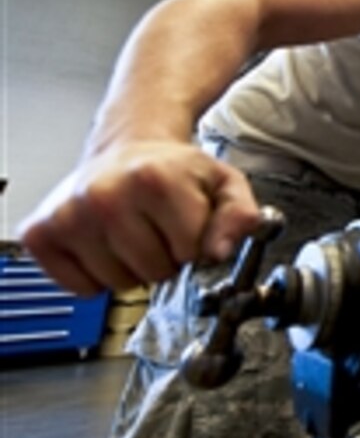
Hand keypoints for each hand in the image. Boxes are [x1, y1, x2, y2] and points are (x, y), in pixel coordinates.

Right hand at [17, 141, 260, 294]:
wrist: (128, 148)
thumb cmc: (175, 170)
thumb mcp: (223, 183)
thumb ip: (239, 215)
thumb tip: (221, 251)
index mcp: (154, 179)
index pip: (191, 251)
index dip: (196, 244)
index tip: (187, 223)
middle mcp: (105, 195)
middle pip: (154, 272)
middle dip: (166, 257)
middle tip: (159, 228)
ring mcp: (69, 215)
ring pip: (119, 285)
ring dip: (133, 269)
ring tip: (134, 233)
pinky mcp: (41, 233)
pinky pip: (81, 288)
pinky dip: (98, 277)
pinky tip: (105, 244)